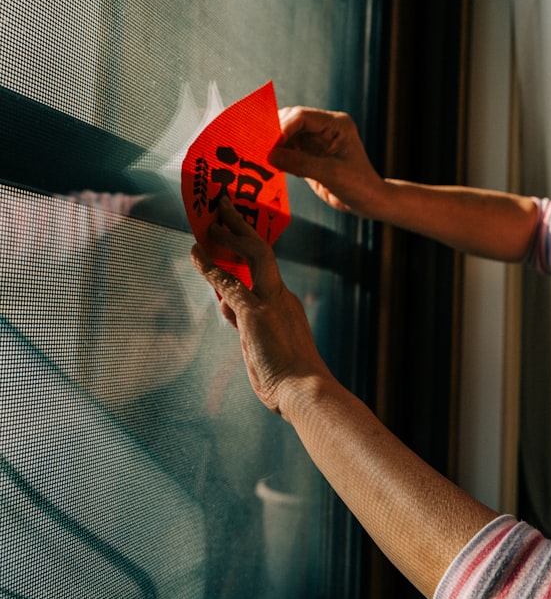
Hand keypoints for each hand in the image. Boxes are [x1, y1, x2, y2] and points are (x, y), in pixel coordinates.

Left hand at [190, 197, 332, 415]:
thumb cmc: (289, 381)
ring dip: (231, 233)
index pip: (262, 274)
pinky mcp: (256, 313)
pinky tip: (197, 253)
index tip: (230, 238)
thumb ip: (245, 325)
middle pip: (262, 251)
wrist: (306, 392)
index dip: (244, 253)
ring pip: (253, 254)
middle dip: (242, 227)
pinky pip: (229, 282)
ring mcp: (270, 302)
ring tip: (213, 216)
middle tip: (224, 206)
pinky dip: (211, 266)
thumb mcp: (263, 348)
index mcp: (286, 307)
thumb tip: (227, 306)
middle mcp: (281, 297)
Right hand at [269, 107, 386, 218]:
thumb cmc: (359, 186)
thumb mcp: (331, 174)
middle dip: (275, 133)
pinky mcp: (309, 154)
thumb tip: (271, 156)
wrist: (367, 201)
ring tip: (260, 156)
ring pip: (286, 134)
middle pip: (291, 121)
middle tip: (259, 148)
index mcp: (336, 124)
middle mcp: (325, 127)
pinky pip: (287, 149)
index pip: (302, 116)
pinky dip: (277, 156)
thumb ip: (301, 164)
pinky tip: (269, 164)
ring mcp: (316, 140)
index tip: (271, 145)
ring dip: (274, 144)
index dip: (283, 128)